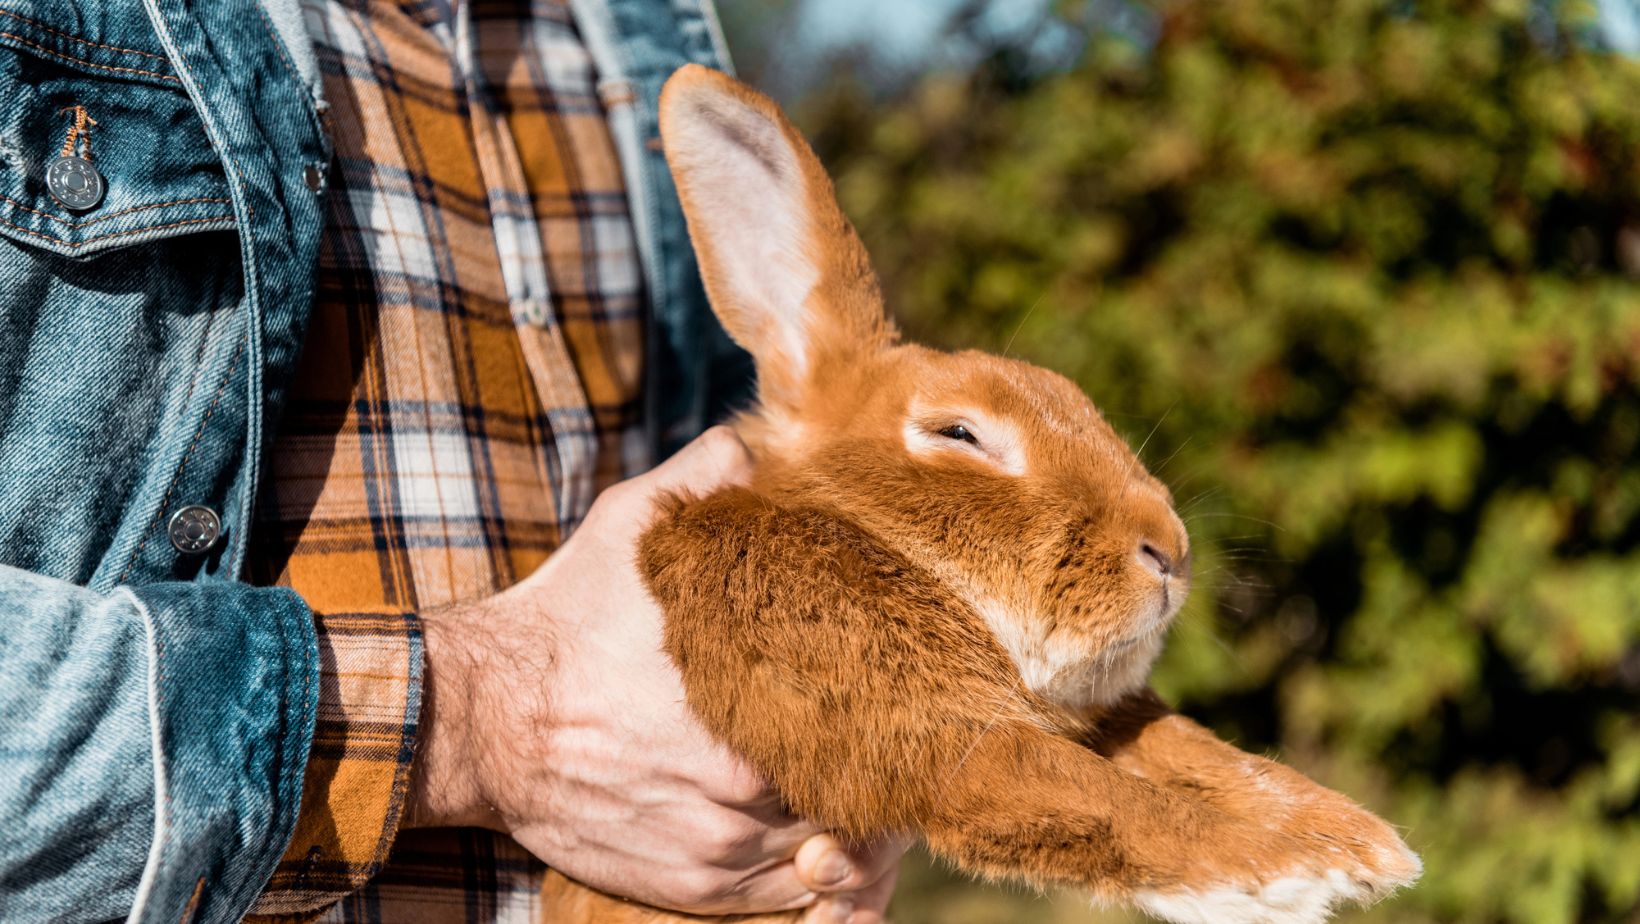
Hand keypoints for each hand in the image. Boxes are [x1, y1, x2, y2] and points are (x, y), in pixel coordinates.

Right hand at [408, 427, 905, 921]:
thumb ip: (708, 479)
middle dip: (882, 777)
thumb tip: (760, 445)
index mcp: (752, 704)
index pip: (872, 728)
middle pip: (859, 798)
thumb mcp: (632, 525)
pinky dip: (810, 880)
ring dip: (852, 834)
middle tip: (899, 751)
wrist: (479, 718)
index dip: (901, 720)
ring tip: (870, 802)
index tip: (908, 700)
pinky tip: (823, 852)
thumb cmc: (562, 620)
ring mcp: (716, 848)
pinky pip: (782, 902)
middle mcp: (744, 791)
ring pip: (826, 857)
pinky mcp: (687, 887)